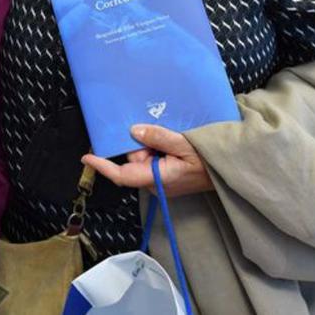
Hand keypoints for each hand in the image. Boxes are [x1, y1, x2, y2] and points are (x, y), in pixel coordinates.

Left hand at [82, 124, 213, 197]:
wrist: (227, 171)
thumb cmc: (208, 160)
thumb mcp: (184, 144)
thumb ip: (158, 137)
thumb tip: (134, 131)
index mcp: (157, 179)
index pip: (123, 175)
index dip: (103, 166)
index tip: (87, 157)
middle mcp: (155, 183)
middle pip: (133, 160)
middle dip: (139, 144)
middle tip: (158, 132)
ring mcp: (160, 180)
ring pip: (143, 157)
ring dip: (151, 144)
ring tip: (171, 137)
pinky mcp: (165, 176)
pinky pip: (153, 158)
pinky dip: (157, 148)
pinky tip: (171, 142)